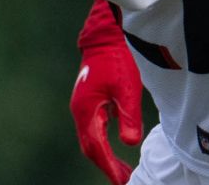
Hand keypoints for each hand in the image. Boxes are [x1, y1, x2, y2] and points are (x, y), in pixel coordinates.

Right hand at [71, 0, 142, 184]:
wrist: (106, 39)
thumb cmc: (117, 61)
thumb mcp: (127, 90)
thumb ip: (128, 117)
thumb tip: (129, 144)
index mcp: (86, 110)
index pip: (95, 147)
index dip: (108, 166)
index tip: (121, 181)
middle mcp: (80, 111)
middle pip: (89, 147)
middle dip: (106, 165)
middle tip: (124, 180)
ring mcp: (82, 106)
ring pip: (90, 139)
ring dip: (105, 156)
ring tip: (122, 170)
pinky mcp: (89, 102)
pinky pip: (93, 129)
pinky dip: (103, 143)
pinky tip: (116, 148)